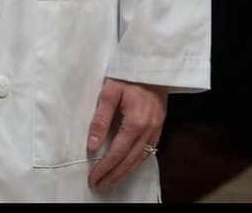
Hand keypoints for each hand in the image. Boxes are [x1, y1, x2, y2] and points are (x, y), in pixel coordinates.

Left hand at [87, 76, 167, 192]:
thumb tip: (92, 145)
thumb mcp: (109, 92)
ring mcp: (156, 131)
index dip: (105, 168)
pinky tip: (128, 167)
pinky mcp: (159, 128)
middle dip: (114, 175)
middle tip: (99, 186)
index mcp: (136, 123)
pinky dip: (136, 163)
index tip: (93, 178)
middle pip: (129, 161)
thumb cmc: (128, 75)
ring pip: (140, 159)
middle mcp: (148, 131)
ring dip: (125, 172)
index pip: (117, 153)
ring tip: (111, 181)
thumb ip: (100, 119)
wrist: (153, 65)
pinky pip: (148, 152)